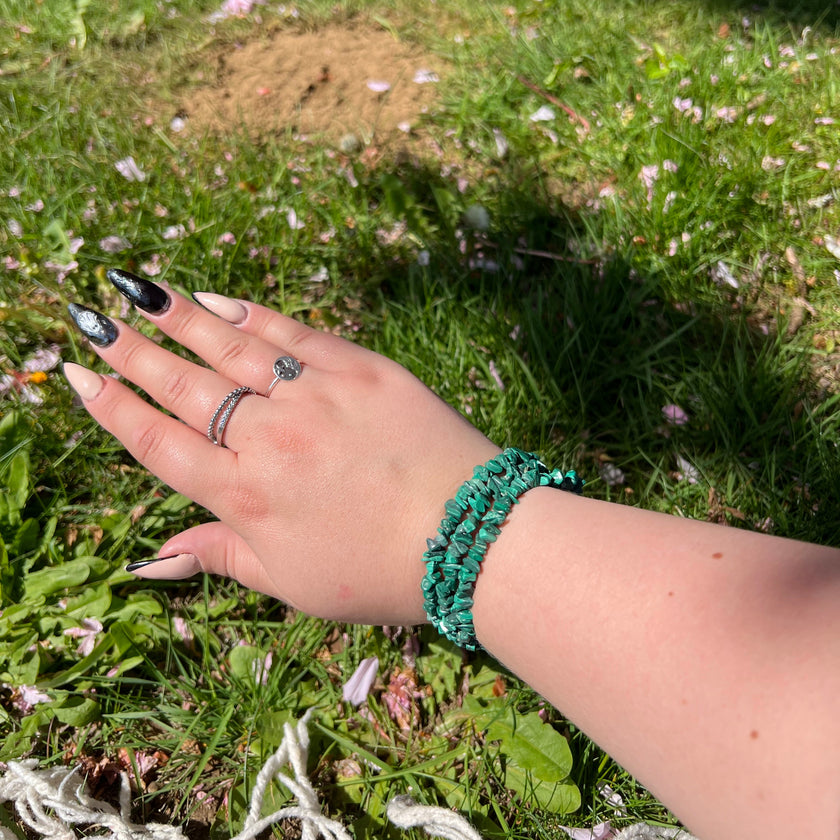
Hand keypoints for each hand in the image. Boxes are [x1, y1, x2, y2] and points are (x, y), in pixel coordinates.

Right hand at [64, 272, 498, 623]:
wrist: (471, 537)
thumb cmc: (382, 573)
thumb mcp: (295, 584)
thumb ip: (223, 558)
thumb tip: (153, 560)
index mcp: (247, 499)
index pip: (160, 446)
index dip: (114, 411)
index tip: (80, 377)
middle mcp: (269, 441)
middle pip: (184, 389)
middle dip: (132, 353)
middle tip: (92, 319)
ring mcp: (315, 397)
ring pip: (231, 349)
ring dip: (179, 318)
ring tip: (140, 291)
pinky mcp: (361, 369)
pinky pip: (294, 334)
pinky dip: (253, 314)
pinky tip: (219, 299)